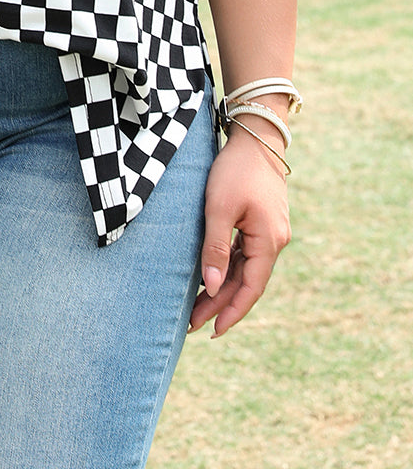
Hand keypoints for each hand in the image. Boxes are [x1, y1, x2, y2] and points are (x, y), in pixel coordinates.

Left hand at [188, 124, 290, 337]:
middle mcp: (275, 241)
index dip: (232, 311)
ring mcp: (270, 232)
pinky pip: (246, 255)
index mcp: (269, 241)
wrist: (255, 138)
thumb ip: (216, 248)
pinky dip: (229, 269)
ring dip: (223, 287)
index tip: (212, 331)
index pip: (251, 288)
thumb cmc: (235, 170)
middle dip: (220, 303)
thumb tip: (211, 286)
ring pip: (246, 269)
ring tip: (197, 307)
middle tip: (193, 324)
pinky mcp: (262, 223)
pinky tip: (212, 278)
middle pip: (247, 282)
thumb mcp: (219, 208)